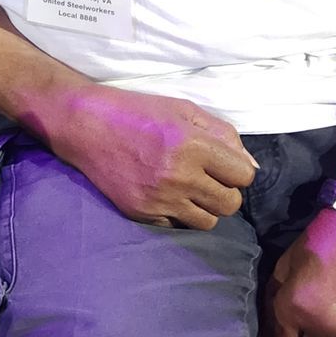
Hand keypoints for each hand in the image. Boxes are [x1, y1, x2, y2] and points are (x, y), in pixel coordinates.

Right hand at [45, 86, 259, 229]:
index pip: (243, 176)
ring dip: (203, 206)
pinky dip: (177, 213)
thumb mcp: (183, 110)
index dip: (236, 168)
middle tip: (206, 176)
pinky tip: (165, 193)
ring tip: (187, 187)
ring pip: (208, 221)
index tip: (222, 162)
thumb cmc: (137, 112)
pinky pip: (178, 226)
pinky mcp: (142, 214)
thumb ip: (223, 134)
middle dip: (224, 190)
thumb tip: (250, 165)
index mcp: (192, 145)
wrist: (85, 126)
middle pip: (230, 203)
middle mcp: (178, 175)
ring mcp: (159, 199)